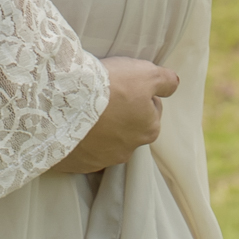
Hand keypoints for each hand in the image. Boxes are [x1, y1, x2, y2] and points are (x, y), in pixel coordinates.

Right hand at [48, 56, 179, 175]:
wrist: (64, 103)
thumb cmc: (110, 87)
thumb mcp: (145, 73)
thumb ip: (165, 80)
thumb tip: (173, 84)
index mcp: (149, 129)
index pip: (151, 108)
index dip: (138, 93)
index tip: (123, 84)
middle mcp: (130, 149)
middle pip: (129, 127)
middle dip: (121, 114)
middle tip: (104, 96)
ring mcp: (103, 160)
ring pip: (106, 141)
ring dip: (100, 128)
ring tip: (85, 109)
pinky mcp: (79, 164)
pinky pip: (83, 151)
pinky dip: (81, 140)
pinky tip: (72, 125)